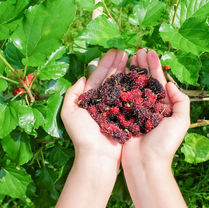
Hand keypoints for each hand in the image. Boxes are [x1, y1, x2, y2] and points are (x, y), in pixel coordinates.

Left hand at [61, 49, 127, 163]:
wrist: (97, 156)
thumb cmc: (82, 135)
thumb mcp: (69, 112)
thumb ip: (72, 94)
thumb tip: (81, 78)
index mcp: (90, 99)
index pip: (98, 77)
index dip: (105, 64)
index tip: (114, 52)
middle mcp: (104, 102)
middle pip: (111, 79)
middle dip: (117, 64)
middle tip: (125, 51)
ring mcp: (116, 108)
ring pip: (122, 86)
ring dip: (126, 72)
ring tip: (132, 59)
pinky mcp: (126, 115)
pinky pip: (130, 98)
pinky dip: (134, 86)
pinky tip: (139, 75)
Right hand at [122, 49, 190, 168]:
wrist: (145, 164)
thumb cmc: (164, 144)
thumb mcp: (181, 122)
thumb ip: (181, 101)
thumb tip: (171, 84)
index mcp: (163, 106)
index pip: (159, 81)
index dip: (154, 66)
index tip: (149, 52)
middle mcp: (149, 107)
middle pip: (145, 81)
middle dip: (141, 65)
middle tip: (136, 50)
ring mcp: (135, 111)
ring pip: (132, 87)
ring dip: (130, 71)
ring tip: (127, 57)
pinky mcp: (123, 116)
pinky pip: (121, 98)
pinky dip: (119, 85)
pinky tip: (116, 74)